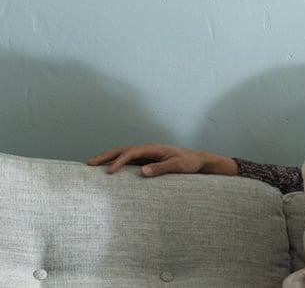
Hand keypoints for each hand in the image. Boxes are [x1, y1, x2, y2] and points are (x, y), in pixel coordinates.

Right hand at [86, 144, 237, 176]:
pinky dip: (117, 164)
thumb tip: (142, 172)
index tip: (108, 172)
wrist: (198, 161)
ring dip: (108, 159)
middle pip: (122, 150)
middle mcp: (147, 149)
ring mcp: (146, 155)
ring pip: (123, 155)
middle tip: (89, 164)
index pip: (130, 153)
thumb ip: (162, 168)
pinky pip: (129, 161)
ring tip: (93, 166)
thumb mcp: (178, 166)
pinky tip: (109, 171)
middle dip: (105, 156)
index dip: (118, 162)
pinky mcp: (147, 161)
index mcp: (152, 148)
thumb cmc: (189, 163)